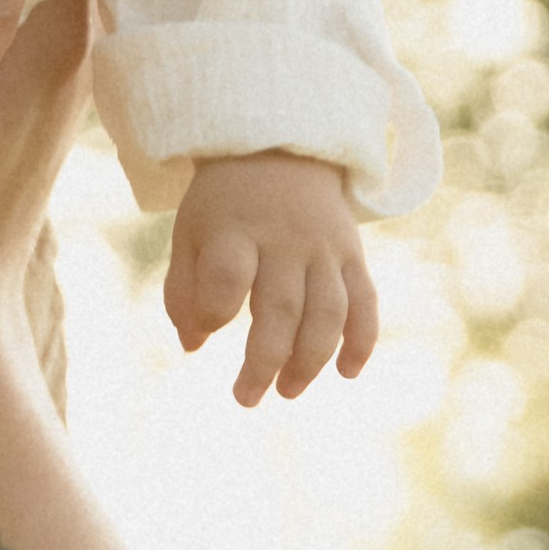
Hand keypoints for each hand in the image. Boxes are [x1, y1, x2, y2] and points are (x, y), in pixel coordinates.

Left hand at [164, 151, 375, 405]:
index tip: (204, 332)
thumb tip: (192, 346)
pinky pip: (365, 302)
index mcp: (235, 230)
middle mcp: (284, 240)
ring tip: (288, 391)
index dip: (214, 312)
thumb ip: (183, 289)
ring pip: (327, 314)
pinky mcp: (353, 255)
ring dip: (310, 361)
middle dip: (264, 362)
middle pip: (281, 309)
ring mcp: (324, 248)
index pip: (227, 276)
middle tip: (246, 398)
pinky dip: (362, 341)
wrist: (282, 151)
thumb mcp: (190, 234)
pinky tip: (348, 373)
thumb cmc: (224, 206)